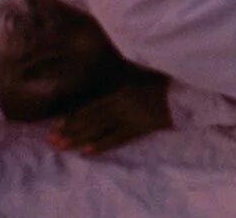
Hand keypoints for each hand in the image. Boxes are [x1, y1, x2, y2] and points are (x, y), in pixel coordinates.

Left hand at [49, 79, 171, 155]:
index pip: (91, 107)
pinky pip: (117, 137)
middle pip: (90, 119)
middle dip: (69, 130)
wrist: (184, 95)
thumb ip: (124, 90)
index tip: (56, 126)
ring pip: (98, 128)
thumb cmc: (165, 87)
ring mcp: (129, 115)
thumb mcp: (141, 83)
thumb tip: (110, 96)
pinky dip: (101, 144)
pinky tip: (86, 152)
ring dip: (78, 138)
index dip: (73, 117)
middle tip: (50, 141)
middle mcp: (120, 103)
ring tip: (62, 147)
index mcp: (120, 92)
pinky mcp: (140, 126)